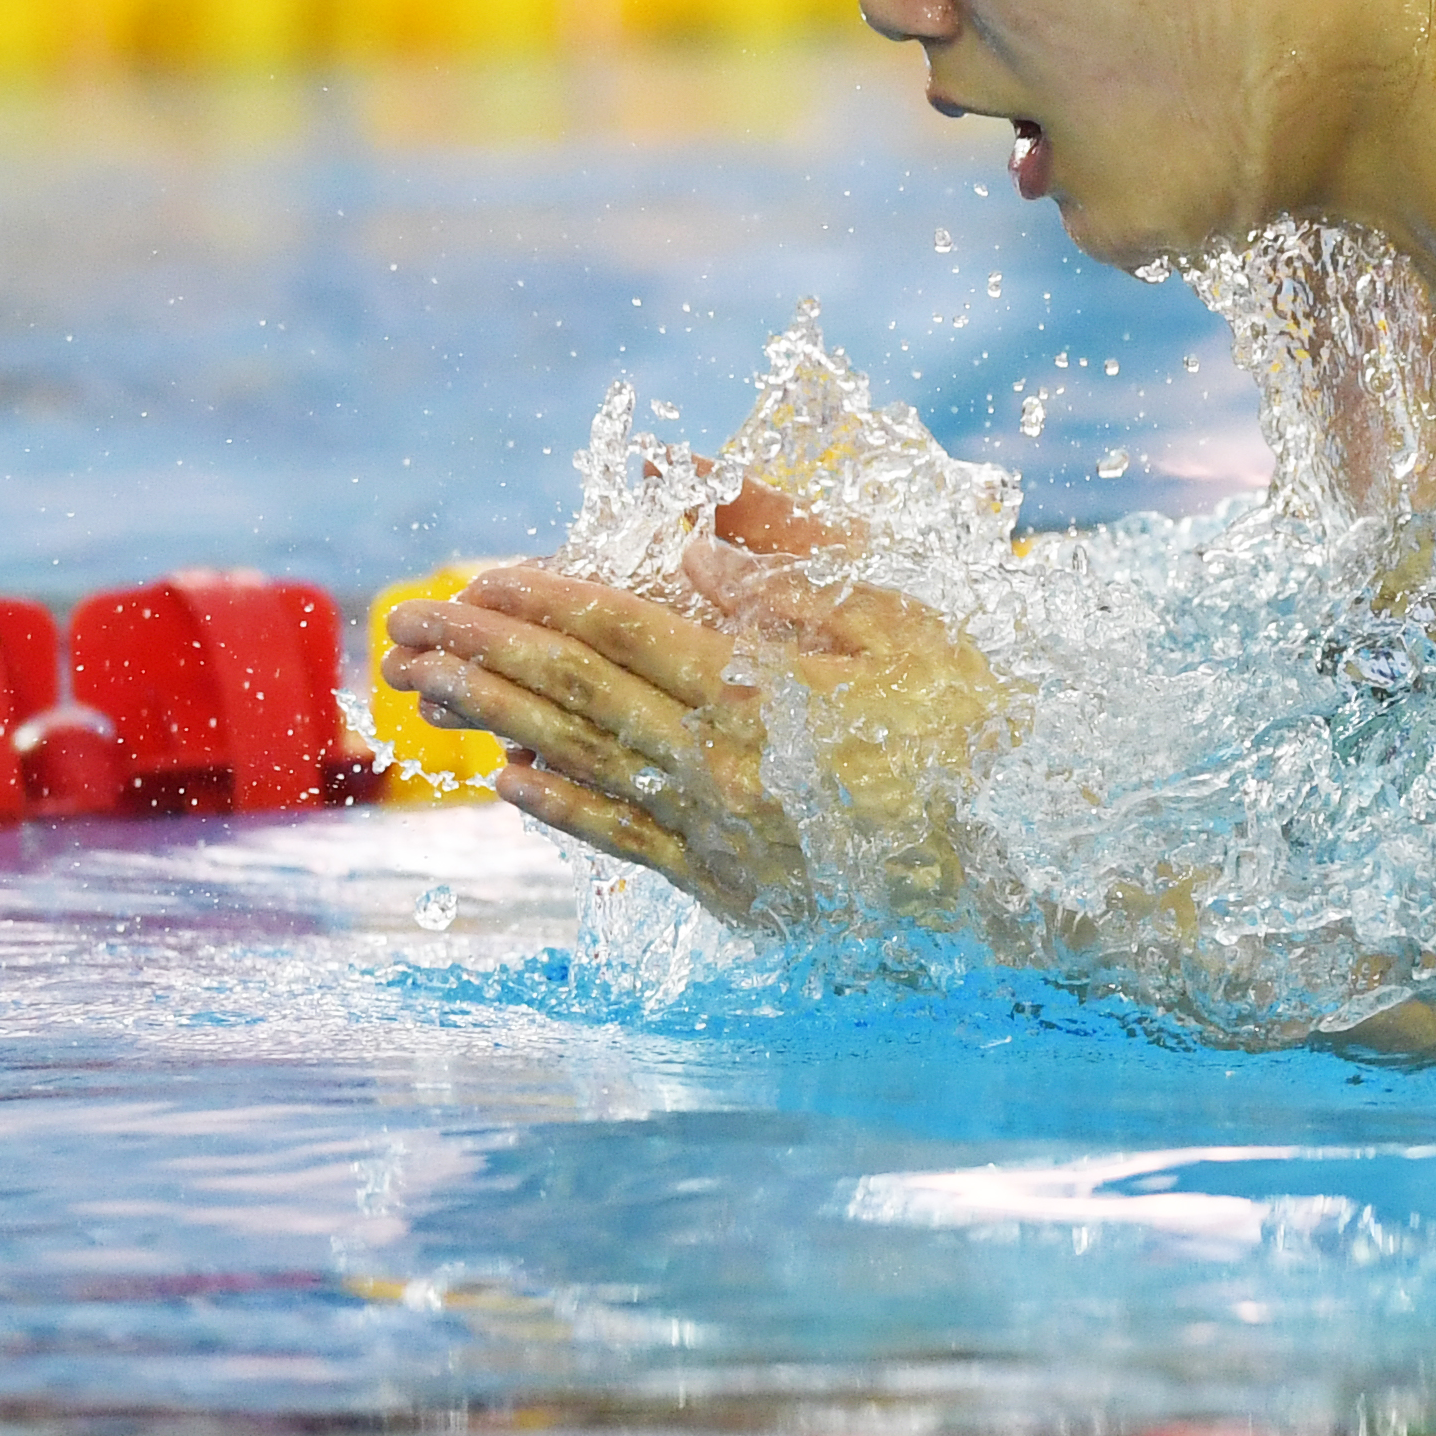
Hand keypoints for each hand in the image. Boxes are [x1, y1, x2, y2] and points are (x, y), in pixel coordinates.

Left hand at [379, 550, 999, 923]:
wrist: (1024, 877)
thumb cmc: (977, 735)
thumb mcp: (903, 626)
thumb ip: (791, 579)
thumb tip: (691, 548)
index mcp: (761, 690)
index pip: (622, 631)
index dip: (544, 598)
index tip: (484, 573)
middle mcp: (720, 764)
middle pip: (576, 694)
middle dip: (485, 649)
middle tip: (412, 619)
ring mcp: (718, 832)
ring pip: (578, 763)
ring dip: (491, 717)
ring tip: (424, 685)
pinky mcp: (728, 887)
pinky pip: (620, 840)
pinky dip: (557, 806)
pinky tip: (508, 776)